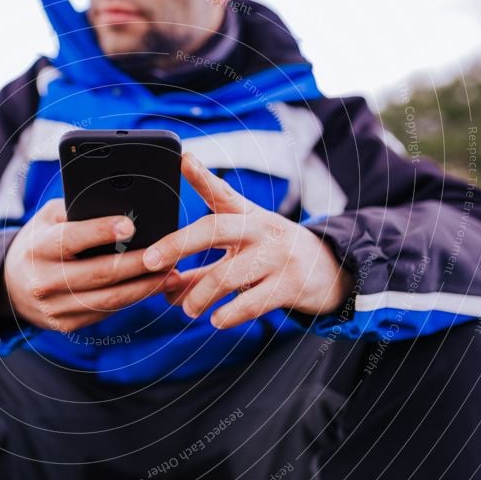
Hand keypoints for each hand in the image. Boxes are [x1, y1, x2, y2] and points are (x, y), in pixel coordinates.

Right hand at [3, 198, 180, 332]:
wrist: (11, 286)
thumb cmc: (40, 243)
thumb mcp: (47, 220)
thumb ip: (77, 212)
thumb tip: (121, 206)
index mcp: (38, 248)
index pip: (72, 239)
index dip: (101, 231)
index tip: (130, 225)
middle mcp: (45, 280)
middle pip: (100, 274)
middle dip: (138, 265)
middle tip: (168, 255)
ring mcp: (56, 307)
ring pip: (109, 299)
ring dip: (145, 288)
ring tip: (172, 275)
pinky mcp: (67, 324)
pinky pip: (106, 311)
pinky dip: (133, 299)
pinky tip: (153, 287)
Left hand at [142, 153, 353, 329]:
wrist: (330, 270)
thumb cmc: (272, 257)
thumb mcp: (242, 251)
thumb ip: (202, 269)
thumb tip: (165, 292)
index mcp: (247, 215)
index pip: (222, 192)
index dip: (202, 176)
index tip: (183, 159)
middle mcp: (261, 230)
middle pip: (215, 229)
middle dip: (177, 244)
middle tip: (150, 261)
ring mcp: (277, 257)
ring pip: (227, 275)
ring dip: (200, 296)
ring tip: (187, 309)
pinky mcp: (290, 286)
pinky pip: (251, 303)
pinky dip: (228, 314)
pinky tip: (216, 320)